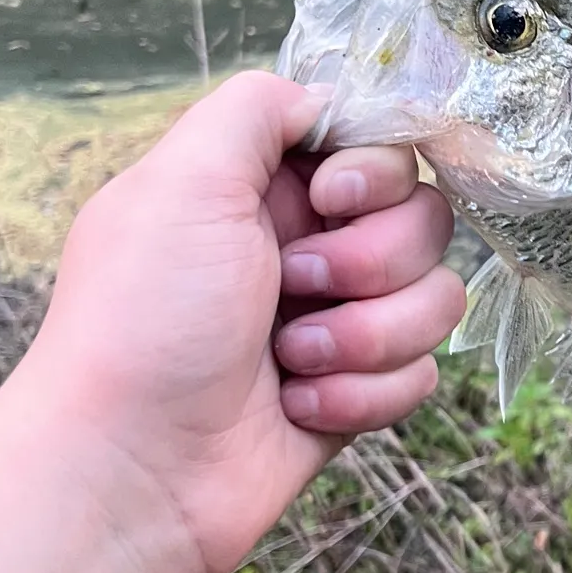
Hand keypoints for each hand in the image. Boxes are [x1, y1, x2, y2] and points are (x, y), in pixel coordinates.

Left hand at [29, 69, 464, 572]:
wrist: (133, 472)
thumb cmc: (145, 321)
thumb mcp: (179, 182)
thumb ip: (257, 108)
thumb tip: (328, 99)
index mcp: (269, 189)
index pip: (382, 147)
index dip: (375, 172)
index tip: (332, 200)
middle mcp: (311, 245)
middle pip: (425, 218)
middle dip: (371, 260)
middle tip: (294, 285)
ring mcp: (341, 319)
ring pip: (438, 297)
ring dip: (367, 333)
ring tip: (292, 359)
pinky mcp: (359, 387)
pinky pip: (424, 371)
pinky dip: (364, 392)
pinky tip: (300, 406)